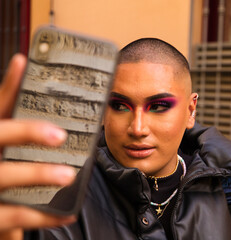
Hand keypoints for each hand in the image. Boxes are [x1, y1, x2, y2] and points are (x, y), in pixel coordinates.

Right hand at [0, 55, 75, 237]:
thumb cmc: (1, 175)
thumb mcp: (4, 146)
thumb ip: (15, 121)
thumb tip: (31, 78)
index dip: (7, 87)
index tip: (23, 63)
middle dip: (25, 131)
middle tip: (59, 134)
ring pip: (2, 177)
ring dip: (37, 174)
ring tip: (69, 175)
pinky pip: (13, 217)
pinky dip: (43, 216)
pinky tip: (68, 212)